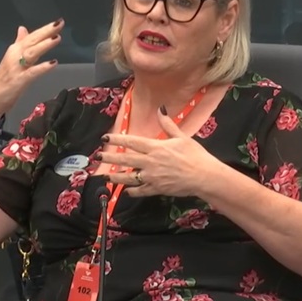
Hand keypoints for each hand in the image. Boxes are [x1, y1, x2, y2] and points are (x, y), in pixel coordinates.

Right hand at [0, 19, 63, 117]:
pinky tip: (53, 63)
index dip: (44, 29)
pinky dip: (42, 67)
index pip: (31, 36)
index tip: (58, 22)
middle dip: (46, 32)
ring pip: (31, 53)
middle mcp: (15, 55)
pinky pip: (32, 72)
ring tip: (57, 38)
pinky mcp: (19, 80)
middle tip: (59, 23)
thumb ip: (19, 43)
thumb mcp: (12, 58)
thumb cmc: (4, 79)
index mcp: (15, 49)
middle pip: (32, 41)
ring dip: (44, 45)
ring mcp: (16, 67)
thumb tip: (23, 29)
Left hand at [98, 109, 223, 197]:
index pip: (132, 142)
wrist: (203, 176)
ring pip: (129, 177)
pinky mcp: (157, 189)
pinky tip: (126, 191)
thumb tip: (160, 109)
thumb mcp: (182, 137)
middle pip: (126, 159)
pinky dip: (133, 191)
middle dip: (110, 157)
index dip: (117, 139)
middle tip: (98, 156)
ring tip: (106, 176)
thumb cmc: (195, 155)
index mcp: (155, 147)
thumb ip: (168, 124)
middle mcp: (150, 162)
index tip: (105, 138)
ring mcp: (152, 177)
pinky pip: (141, 190)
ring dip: (116, 176)